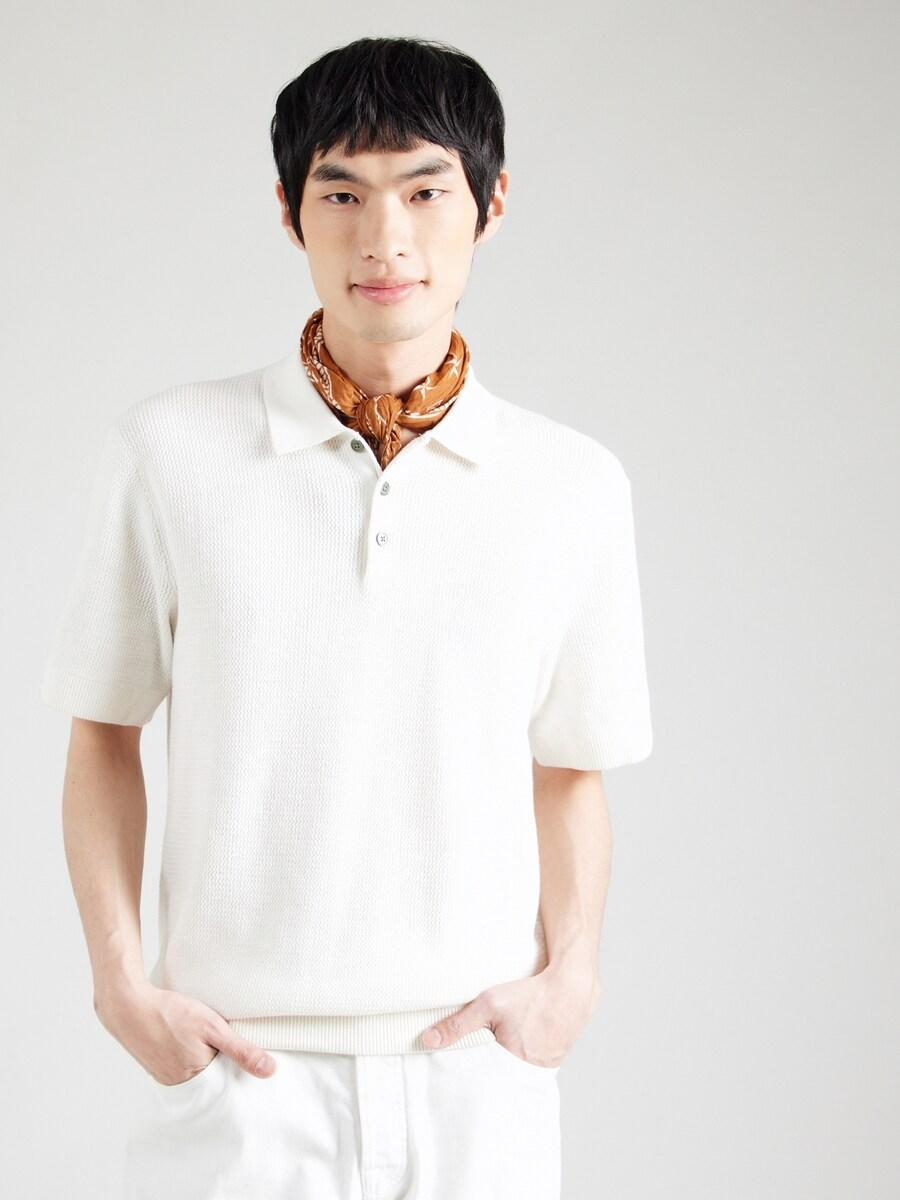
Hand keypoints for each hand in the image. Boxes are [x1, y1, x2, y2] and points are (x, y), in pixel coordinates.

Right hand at [93, 977, 277, 1085]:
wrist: (128, 1005)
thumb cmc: (171, 1013)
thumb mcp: (213, 1027)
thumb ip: (242, 1050)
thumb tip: (270, 1071)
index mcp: (196, 1079)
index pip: (227, 1077)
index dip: (235, 1061)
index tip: (239, 1044)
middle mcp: (179, 1084)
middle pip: (210, 1074)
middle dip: (217, 1057)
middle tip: (216, 1034)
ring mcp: (164, 1076)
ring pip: (194, 1069)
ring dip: (201, 1054)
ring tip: (197, 1034)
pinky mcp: (155, 1066)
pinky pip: (178, 1065)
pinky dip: (185, 1052)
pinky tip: (184, 1037)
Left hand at [421, 959, 600, 1066]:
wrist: (573, 986)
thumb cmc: (530, 994)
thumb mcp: (488, 1004)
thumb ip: (457, 1025)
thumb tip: (426, 1040)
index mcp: (512, 1063)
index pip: (485, 1083)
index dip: (474, 1080)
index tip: (461, 1081)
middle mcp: (531, 1071)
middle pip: (503, 1079)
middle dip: (491, 1074)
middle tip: (480, 1064)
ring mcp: (548, 1065)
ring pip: (521, 1070)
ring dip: (511, 1063)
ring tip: (503, 1050)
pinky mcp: (558, 1056)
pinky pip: (537, 1062)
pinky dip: (528, 1054)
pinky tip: (524, 1041)